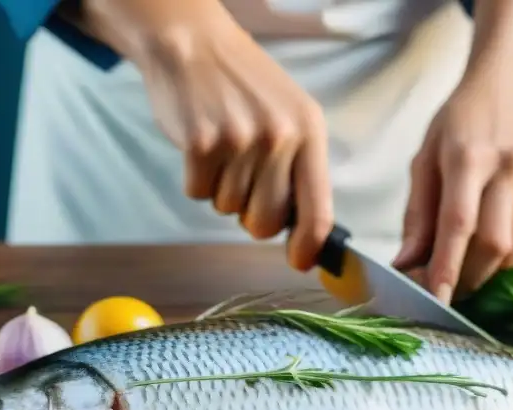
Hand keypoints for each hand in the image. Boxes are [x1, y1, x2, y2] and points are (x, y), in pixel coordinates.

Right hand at [79, 0, 332, 268]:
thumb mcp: (291, 117)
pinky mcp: (200, 143)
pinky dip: (196, 179)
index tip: (300, 262)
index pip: (318, 211)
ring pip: (229, 209)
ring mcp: (240, 140)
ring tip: (223, 148)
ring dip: (222, 190)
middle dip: (252, 217)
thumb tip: (306, 234)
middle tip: (244, 184)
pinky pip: (198, 193)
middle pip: (266, 222)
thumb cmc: (244, 86)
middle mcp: (280, 137)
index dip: (310, 248)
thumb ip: (301, 170)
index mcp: (310, 133)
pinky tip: (202, 145)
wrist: (193, 43)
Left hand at [392, 64, 512, 304]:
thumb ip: (416, 215)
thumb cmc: (458, 130)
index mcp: (468, 155)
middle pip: (496, 245)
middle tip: (452, 293)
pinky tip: (503, 269)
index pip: (459, 222)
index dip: (447, 267)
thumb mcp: (424, 160)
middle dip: (471, 280)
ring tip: (475, 282)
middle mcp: (512, 166)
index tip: (437, 300)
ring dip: (496, 281)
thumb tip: (405, 266)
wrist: (508, 92)